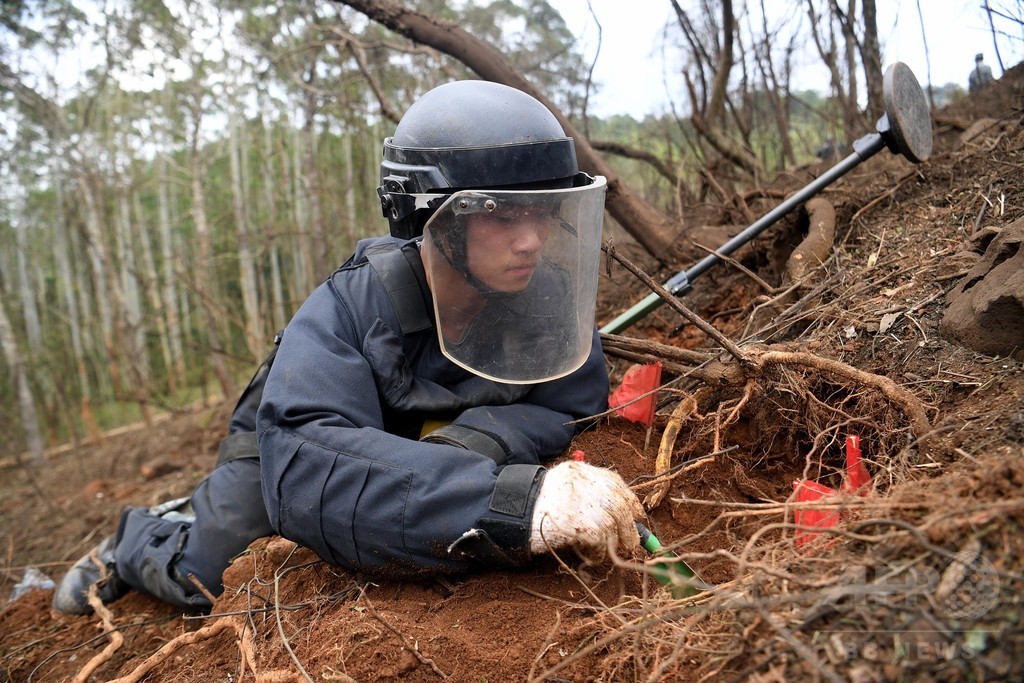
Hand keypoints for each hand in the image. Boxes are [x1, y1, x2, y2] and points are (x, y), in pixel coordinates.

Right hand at [529, 461, 644, 556]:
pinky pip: (598, 541)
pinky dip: (599, 552)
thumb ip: (589, 491)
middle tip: (632, 543)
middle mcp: (582, 483)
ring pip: (612, 524)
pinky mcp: (576, 524)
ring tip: (615, 550)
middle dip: (630, 527)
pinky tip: (592, 554)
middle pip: (617, 505)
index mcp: (580, 471)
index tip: (638, 515)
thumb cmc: (539, 505)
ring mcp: (579, 503)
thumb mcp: (564, 486)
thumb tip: (624, 513)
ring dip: (617, 541)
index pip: (614, 482)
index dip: (630, 501)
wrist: (514, 514)